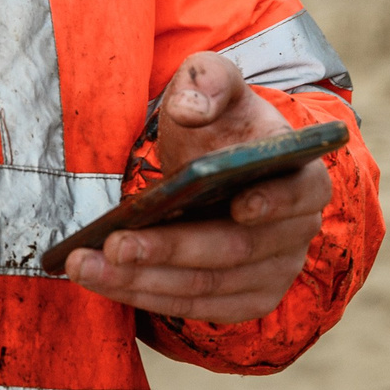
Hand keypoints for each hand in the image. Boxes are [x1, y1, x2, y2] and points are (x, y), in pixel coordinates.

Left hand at [63, 52, 332, 320]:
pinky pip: (193, 307)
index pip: (299, 193)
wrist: (217, 161)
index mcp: (303, 177)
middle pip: (234, 249)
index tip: (239, 206)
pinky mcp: (243, 300)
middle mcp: (296, 234)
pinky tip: (103, 279)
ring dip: (142, 280)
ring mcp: (273, 274)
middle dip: (170, 249)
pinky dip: (145, 296)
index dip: (274, 202)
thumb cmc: (220, 121)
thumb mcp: (214, 83)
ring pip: (205, 286)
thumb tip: (191, 109)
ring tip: (86, 265)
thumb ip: (208, 81)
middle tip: (115, 243)